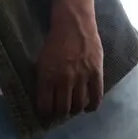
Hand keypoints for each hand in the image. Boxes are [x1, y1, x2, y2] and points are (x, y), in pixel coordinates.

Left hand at [35, 3, 102, 118]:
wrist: (74, 25)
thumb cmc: (55, 42)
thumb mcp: (42, 61)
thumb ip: (44, 80)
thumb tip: (46, 98)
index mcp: (46, 76)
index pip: (44, 105)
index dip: (45, 113)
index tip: (46, 114)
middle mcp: (63, 79)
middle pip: (61, 108)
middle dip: (60, 113)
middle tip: (61, 111)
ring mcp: (81, 77)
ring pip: (77, 105)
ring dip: (74, 110)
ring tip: (73, 108)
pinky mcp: (96, 73)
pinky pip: (96, 96)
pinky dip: (92, 106)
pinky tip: (88, 108)